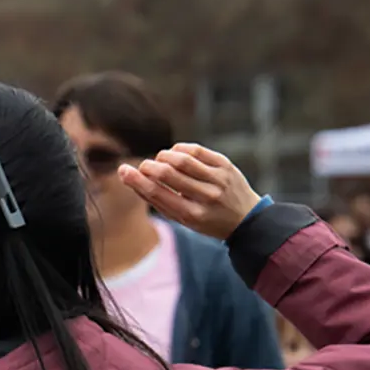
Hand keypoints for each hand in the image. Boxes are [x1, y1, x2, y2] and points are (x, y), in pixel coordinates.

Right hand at [118, 143, 261, 239]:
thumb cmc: (206, 219)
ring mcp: (218, 179)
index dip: (137, 180)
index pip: (158, 193)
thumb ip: (156, 199)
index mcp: (192, 215)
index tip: (123, 170)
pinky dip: (179, 149)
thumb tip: (129, 176)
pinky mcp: (226, 165)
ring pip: (182, 159)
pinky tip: (175, 154)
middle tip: (143, 167)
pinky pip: (196, 150)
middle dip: (148, 167)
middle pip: (168, 173)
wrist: (246, 219)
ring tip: (159, 161)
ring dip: (163, 157)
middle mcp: (207, 196)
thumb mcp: (181, 218)